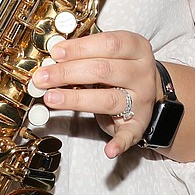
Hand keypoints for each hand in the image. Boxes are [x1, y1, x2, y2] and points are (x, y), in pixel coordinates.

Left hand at [31, 29, 159, 158]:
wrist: (151, 93)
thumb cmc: (121, 69)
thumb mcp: (110, 54)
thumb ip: (86, 53)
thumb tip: (54, 57)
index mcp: (137, 49)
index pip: (109, 44)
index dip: (80, 48)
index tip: (56, 53)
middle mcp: (142, 74)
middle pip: (103, 70)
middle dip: (67, 73)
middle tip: (42, 77)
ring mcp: (141, 100)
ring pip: (108, 100)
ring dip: (76, 100)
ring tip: (51, 99)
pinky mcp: (138, 124)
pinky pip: (129, 135)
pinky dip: (119, 143)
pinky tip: (109, 150)